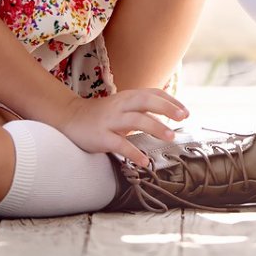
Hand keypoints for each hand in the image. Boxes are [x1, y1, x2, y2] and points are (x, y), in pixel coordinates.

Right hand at [55, 88, 189, 167]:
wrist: (70, 118)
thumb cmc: (102, 114)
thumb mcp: (123, 105)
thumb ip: (142, 105)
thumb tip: (169, 109)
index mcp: (127, 97)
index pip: (152, 93)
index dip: (170, 101)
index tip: (186, 112)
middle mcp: (120, 105)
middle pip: (146, 101)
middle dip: (166, 108)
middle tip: (183, 117)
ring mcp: (110, 120)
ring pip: (136, 119)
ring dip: (155, 127)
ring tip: (170, 137)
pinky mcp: (101, 136)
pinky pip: (120, 144)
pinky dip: (134, 153)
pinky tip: (145, 161)